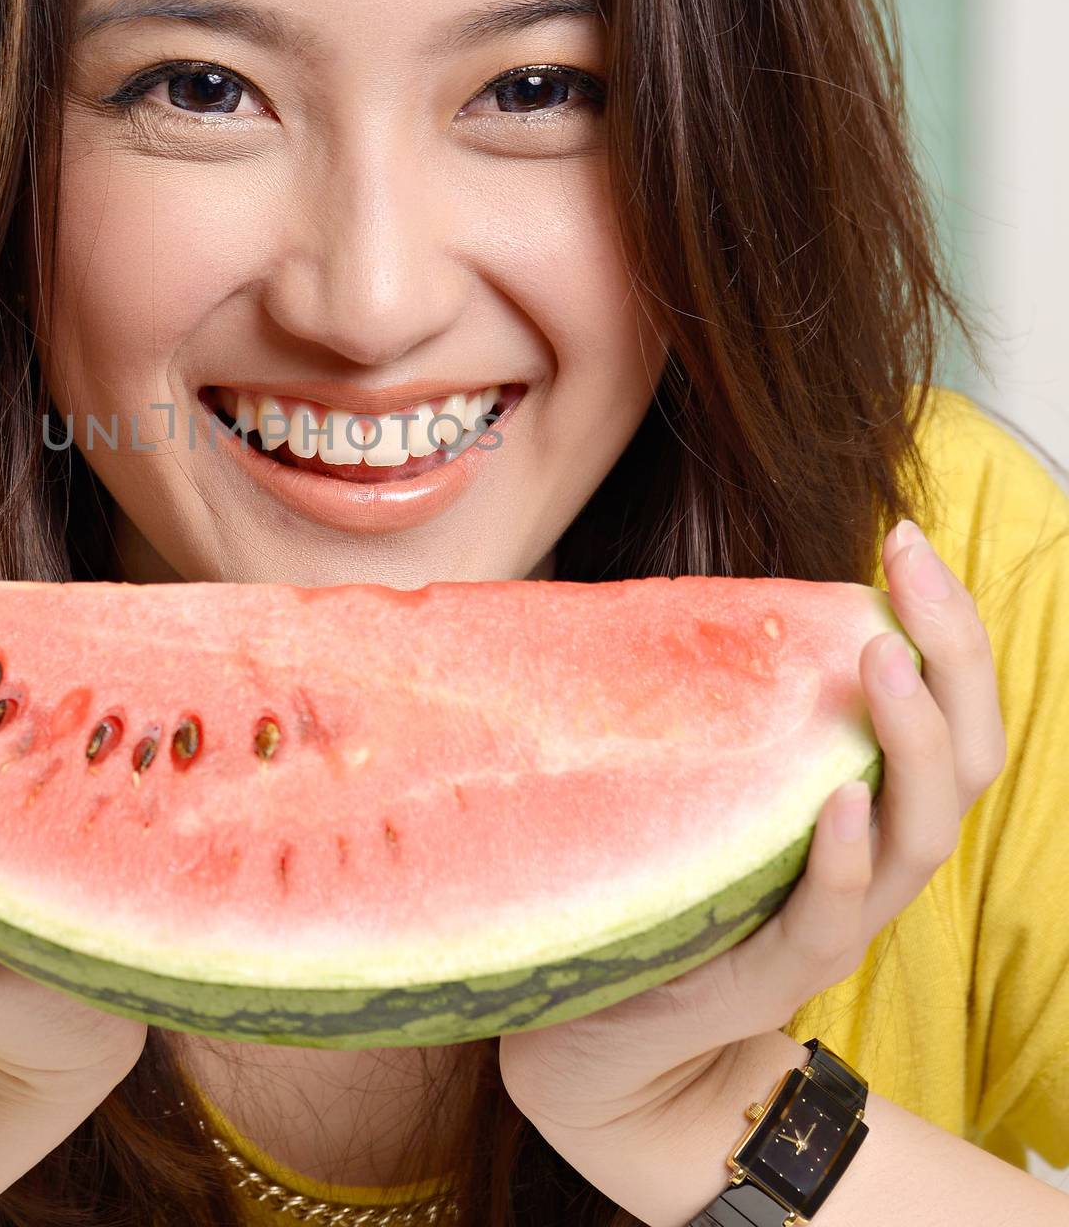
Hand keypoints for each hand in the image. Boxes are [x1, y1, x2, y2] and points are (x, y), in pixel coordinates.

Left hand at [498, 518, 1005, 1211]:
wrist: (608, 1038)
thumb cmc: (662, 892)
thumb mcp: (707, 790)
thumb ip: (726, 718)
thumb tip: (698, 603)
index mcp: (865, 810)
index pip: (945, 713)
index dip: (945, 628)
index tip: (906, 538)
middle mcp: (871, 862)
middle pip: (967, 761)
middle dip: (954, 656)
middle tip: (915, 568)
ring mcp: (835, 921)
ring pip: (923, 834)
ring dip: (912, 740)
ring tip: (884, 659)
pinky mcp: (777, 969)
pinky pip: (833, 916)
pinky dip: (844, 857)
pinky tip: (840, 799)